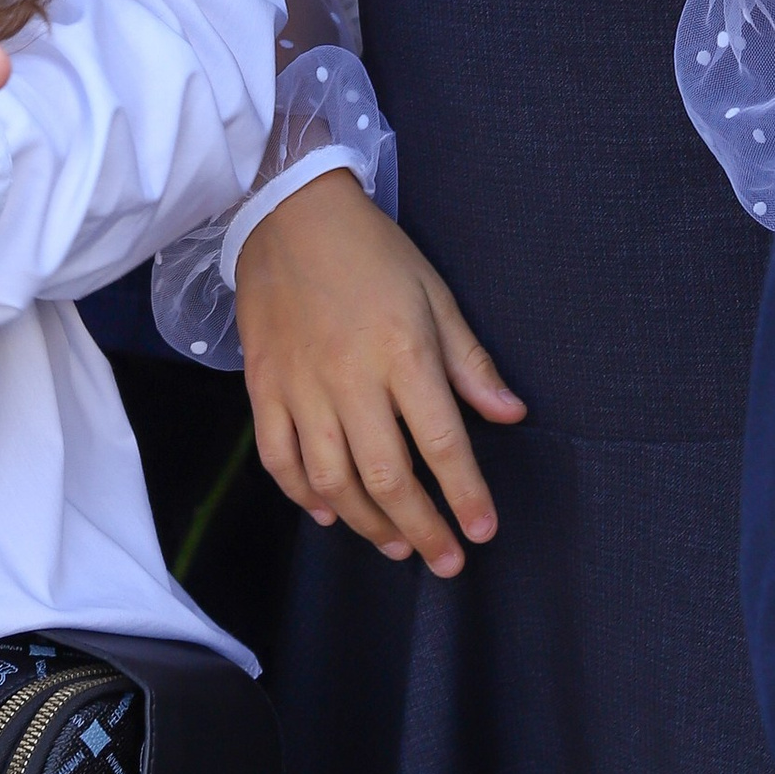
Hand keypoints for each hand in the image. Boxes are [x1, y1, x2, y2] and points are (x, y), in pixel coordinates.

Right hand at [234, 169, 521, 576]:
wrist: (287, 211)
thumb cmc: (371, 251)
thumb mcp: (435, 293)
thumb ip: (470, 362)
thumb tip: (511, 414)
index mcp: (402, 353)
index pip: (441, 443)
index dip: (465, 495)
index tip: (482, 531)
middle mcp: (350, 379)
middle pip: (386, 476)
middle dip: (421, 528)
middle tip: (445, 562)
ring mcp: (300, 387)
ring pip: (331, 480)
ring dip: (367, 523)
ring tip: (396, 544)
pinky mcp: (263, 387)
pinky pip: (278, 458)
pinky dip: (303, 495)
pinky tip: (328, 513)